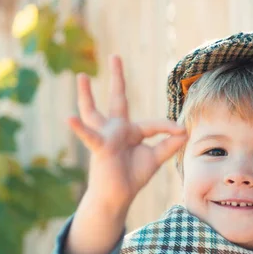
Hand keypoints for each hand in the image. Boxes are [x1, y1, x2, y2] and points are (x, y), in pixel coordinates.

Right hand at [68, 55, 187, 213]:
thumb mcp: (154, 158)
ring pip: (94, 112)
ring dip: (86, 95)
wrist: (117, 197)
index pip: (154, 124)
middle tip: (115, 56)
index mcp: (131, 131)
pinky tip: (68, 117)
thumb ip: (169, 145)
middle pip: (118, 99)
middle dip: (117, 78)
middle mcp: (117, 129)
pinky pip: (89, 135)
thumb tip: (185, 131)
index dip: (169, 128)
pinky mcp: (99, 147)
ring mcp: (106, 136)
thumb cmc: (132, 176)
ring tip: (81, 76)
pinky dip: (79, 128)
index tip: (181, 131)